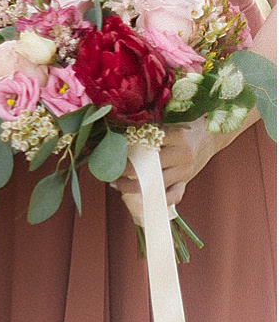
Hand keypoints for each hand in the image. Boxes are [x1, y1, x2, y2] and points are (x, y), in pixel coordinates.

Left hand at [112, 122, 231, 216]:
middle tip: (108, 170)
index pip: (146, 144)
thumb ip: (150, 128)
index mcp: (176, 136)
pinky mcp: (187, 181)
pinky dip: (157, 199)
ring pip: (157, 184)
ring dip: (133, 186)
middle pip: (148, 167)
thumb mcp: (169, 122)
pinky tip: (140, 197)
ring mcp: (185, 171)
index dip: (125, 148)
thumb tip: (119, 131)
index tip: (110, 150)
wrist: (212, 136)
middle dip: (125, 170)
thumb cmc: (186, 125)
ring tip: (116, 184)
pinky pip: (173, 195)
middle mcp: (182, 155)